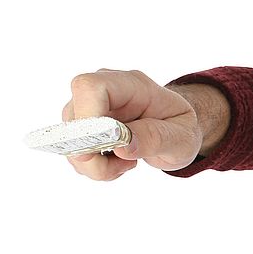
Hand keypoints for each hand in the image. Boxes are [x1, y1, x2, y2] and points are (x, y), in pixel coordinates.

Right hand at [62, 69, 200, 179]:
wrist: (176, 130)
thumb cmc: (179, 127)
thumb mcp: (181, 137)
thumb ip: (155, 138)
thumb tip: (122, 147)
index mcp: (131, 85)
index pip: (91, 87)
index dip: (86, 116)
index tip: (100, 148)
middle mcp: (105, 92)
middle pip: (75, 119)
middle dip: (93, 154)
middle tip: (127, 164)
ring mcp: (91, 109)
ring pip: (71, 141)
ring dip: (97, 165)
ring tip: (129, 163)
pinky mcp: (85, 128)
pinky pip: (77, 153)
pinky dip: (96, 167)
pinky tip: (120, 163)